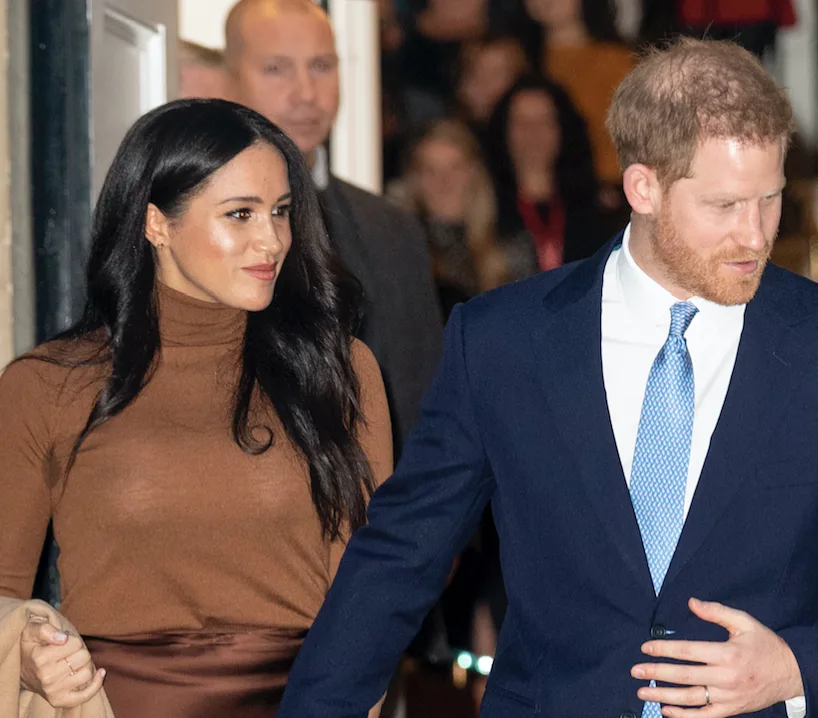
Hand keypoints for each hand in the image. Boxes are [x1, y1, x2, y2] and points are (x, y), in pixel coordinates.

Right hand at [20, 616, 105, 707]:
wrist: (21, 668)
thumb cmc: (32, 645)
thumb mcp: (32, 629)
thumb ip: (45, 629)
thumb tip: (62, 638)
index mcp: (40, 658)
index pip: (75, 643)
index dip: (72, 640)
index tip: (63, 642)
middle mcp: (46, 676)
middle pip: (84, 657)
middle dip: (79, 651)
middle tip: (68, 653)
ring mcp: (52, 690)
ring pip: (87, 673)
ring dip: (84, 665)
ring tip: (73, 662)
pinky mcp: (58, 700)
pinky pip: (84, 695)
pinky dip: (96, 684)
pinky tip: (100, 672)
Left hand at [631, 597, 803, 716]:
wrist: (791, 674)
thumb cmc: (765, 645)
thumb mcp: (744, 622)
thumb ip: (716, 611)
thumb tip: (691, 602)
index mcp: (727, 654)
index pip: (688, 651)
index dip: (664, 649)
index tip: (645, 647)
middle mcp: (726, 678)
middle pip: (684, 676)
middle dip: (657, 673)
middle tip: (636, 670)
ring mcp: (728, 697)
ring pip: (690, 699)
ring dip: (664, 696)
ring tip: (642, 692)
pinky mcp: (731, 710)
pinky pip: (704, 716)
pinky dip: (684, 716)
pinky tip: (666, 711)